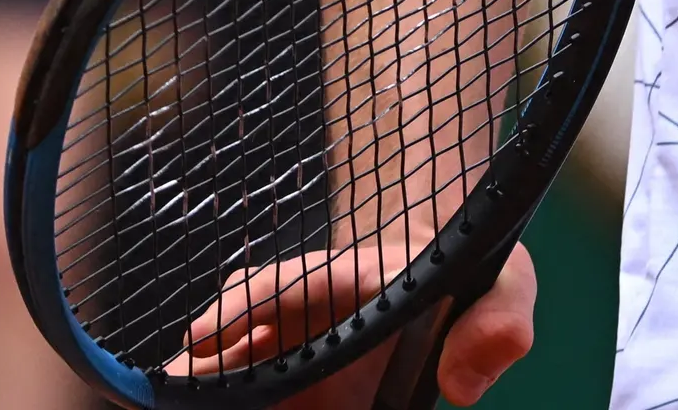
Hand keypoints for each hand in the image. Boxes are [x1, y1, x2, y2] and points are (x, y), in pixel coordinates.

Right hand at [179, 240, 537, 407]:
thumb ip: (500, 322)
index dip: (246, 305)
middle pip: (234, 337)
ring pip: (230, 377)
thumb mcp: (507, 287)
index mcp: (349, 280)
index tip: (205, 334)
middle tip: (170, 390)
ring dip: (204, 392)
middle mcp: (306, 317)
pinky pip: (253, 402)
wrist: (453, 291)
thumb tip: (465, 383)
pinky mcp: (295, 393)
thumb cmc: (472, 282)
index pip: (288, 284)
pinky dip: (232, 405)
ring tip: (173, 408)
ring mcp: (292, 358)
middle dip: (198, 365)